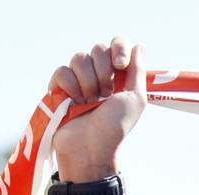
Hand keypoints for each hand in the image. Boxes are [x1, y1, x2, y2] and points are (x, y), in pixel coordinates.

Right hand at [49, 37, 146, 181]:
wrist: (90, 147)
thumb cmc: (115, 127)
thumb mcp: (135, 100)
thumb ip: (138, 71)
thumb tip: (140, 46)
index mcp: (118, 75)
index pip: (117, 44)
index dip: (118, 48)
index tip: (120, 65)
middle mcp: (98, 74)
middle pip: (98, 48)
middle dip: (104, 73)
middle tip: (105, 95)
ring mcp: (77, 79)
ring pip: (79, 58)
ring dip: (88, 83)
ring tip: (89, 103)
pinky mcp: (58, 87)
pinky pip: (62, 71)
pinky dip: (71, 87)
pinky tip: (74, 103)